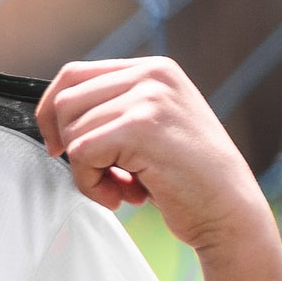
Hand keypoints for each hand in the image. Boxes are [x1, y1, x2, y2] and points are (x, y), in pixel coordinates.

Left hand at [34, 56, 272, 259]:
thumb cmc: (188, 178)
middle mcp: (152, 75)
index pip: (74, 75)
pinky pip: (82, 155)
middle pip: (65, 101)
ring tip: (122, 187)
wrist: (230, 211)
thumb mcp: (151, 128)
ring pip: (72, 131)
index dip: (51, 113)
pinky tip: (123, 196)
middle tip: (105, 176)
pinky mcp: (141, 127)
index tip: (57, 147)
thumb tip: (53, 117)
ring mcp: (149, 97)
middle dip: (70, 146)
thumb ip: (114, 111)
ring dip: (86, 172)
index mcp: (154, 69)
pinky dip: (91, 184)